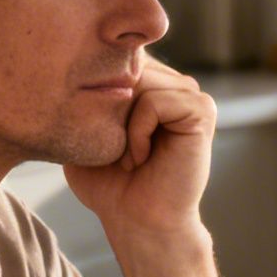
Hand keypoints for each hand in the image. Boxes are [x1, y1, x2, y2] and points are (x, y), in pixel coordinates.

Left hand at [63, 58, 214, 244]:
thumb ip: (84, 91)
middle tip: (116, 151)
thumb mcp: (84, 129)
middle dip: (109, 109)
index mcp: (150, 83)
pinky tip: (142, 157)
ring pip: (139, 81)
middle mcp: (172, 83)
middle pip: (126, 63)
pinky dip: (138, 132)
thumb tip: (74, 55)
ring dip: (123, 125)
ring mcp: (190, 94)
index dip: (94, 89)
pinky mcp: (202, 110)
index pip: (114, 54)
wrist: (137, 222)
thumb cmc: (109, 184)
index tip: (99, 137)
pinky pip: (155, 101)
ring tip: (130, 157)